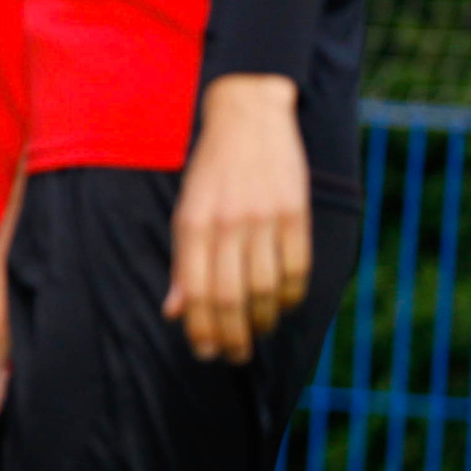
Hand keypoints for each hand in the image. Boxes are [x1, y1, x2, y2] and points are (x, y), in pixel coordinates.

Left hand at [169, 73, 309, 362]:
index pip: (195, 291)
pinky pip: (297, 268)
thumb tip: (173, 310)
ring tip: (257, 334)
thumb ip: (182, 262)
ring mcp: (263, 218)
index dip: (201, 328)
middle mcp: (226, 223)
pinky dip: (290, 296)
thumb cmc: (211, 170)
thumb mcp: (185, 209)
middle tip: (233, 355)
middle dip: (231, 335)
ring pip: (265, 289)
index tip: (205, 351)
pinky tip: (282, 306)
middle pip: (230, 297)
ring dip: (262, 321)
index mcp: (192, 223)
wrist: (248, 115)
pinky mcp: (295, 212)